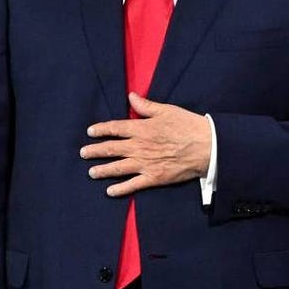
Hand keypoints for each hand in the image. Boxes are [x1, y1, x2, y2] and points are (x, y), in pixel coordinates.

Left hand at [81, 93, 211, 195]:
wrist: (205, 147)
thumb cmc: (188, 126)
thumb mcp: (167, 110)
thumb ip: (146, 106)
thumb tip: (131, 97)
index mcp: (141, 128)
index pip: (115, 128)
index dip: (101, 130)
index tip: (90, 132)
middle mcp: (138, 146)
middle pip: (111, 149)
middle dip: (95, 151)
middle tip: (83, 153)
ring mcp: (144, 163)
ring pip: (117, 168)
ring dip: (102, 170)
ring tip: (91, 172)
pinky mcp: (153, 177)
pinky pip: (132, 185)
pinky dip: (120, 189)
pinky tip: (110, 191)